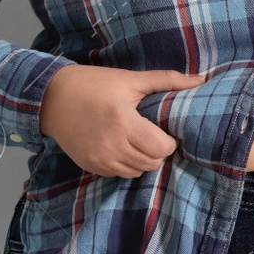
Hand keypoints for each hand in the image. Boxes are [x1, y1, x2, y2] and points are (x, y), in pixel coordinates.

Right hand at [38, 65, 203, 177]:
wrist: (51, 97)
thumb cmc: (94, 84)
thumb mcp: (131, 79)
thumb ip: (167, 80)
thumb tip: (201, 80)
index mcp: (122, 122)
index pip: (160, 149)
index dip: (169, 141)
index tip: (165, 130)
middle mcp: (110, 146)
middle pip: (151, 163)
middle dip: (159, 151)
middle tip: (155, 135)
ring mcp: (98, 159)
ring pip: (136, 172)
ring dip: (144, 160)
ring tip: (140, 140)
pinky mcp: (89, 166)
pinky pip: (118, 174)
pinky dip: (127, 164)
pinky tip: (123, 146)